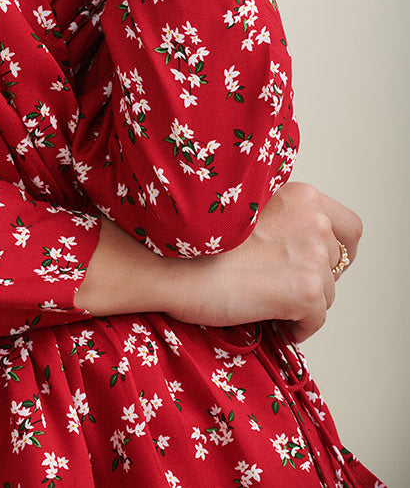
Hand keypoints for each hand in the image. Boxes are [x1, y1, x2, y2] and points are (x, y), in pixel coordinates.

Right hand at [169, 181, 362, 342]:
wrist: (173, 261)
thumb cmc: (196, 236)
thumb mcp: (246, 206)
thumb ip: (280, 215)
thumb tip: (293, 242)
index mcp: (302, 195)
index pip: (349, 226)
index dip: (337, 247)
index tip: (318, 259)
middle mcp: (315, 221)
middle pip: (337, 263)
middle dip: (315, 276)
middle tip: (283, 283)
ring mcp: (314, 256)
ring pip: (328, 293)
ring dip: (302, 302)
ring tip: (267, 301)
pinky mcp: (307, 291)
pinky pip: (315, 321)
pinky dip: (296, 327)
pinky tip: (270, 320)